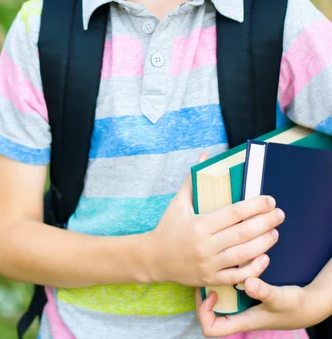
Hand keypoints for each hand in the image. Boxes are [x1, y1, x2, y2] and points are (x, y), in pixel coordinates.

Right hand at [147, 154, 284, 286]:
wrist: (154, 258)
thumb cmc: (168, 227)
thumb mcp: (178, 202)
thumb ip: (194, 180)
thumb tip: (205, 156)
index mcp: (200, 224)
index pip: (234, 213)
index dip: (255, 206)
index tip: (269, 200)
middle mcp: (206, 245)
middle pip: (243, 233)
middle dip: (265, 222)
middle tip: (280, 214)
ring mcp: (209, 264)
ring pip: (244, 255)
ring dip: (264, 243)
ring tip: (276, 232)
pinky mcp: (211, 278)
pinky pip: (237, 276)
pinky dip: (253, 268)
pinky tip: (265, 257)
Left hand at [196, 276, 324, 335]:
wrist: (307, 306)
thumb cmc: (292, 306)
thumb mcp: (278, 298)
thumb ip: (264, 291)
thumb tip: (248, 284)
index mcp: (241, 321)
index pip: (211, 329)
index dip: (204, 313)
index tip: (213, 293)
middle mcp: (238, 316)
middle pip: (208, 313)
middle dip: (204, 294)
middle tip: (207, 274)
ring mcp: (242, 307)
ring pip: (218, 301)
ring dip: (215, 284)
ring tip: (214, 266)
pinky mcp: (247, 298)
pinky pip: (229, 291)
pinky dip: (226, 279)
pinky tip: (230, 263)